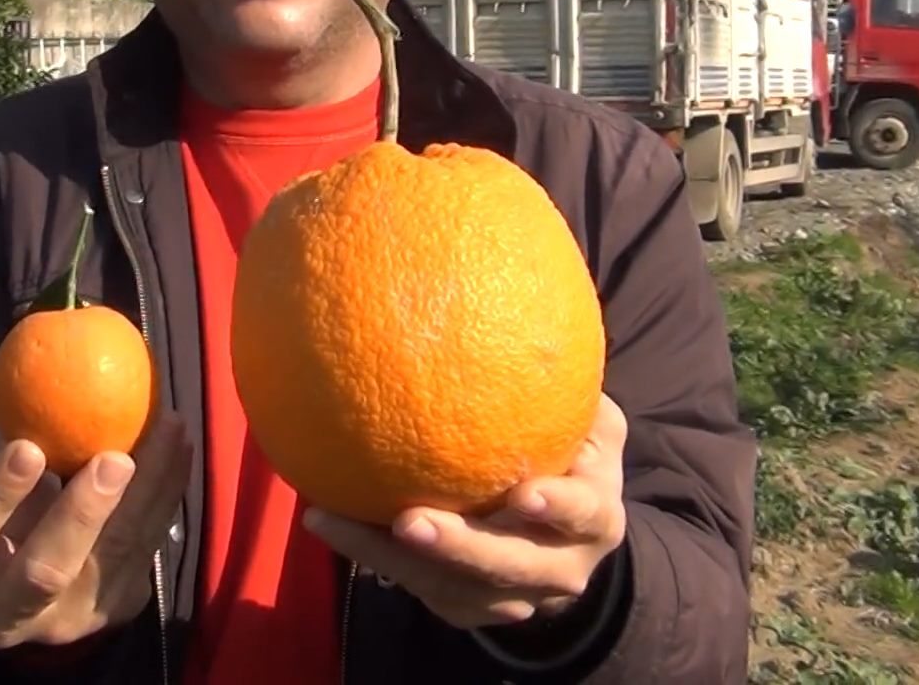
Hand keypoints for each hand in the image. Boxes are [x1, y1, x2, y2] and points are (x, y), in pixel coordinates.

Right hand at [0, 412, 193, 649]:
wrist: (15, 590)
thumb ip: (6, 449)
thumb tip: (42, 369)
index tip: (26, 445)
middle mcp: (9, 614)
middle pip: (46, 570)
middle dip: (83, 514)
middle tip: (114, 457)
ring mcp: (70, 621)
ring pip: (114, 558)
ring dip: (147, 491)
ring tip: (168, 430)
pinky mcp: (117, 609)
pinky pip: (147, 547)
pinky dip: (166, 493)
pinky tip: (179, 446)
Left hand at [303, 394, 628, 629]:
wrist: (573, 546)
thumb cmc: (576, 461)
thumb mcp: (592, 427)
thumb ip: (569, 387)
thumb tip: (534, 310)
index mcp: (593, 517)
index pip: (583, 514)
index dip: (558, 508)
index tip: (524, 493)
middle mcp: (557, 566)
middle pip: (506, 567)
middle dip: (459, 549)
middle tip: (409, 521)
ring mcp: (511, 597)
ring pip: (448, 587)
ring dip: (389, 558)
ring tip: (333, 520)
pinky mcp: (468, 607)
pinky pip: (416, 587)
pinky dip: (370, 555)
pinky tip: (325, 517)